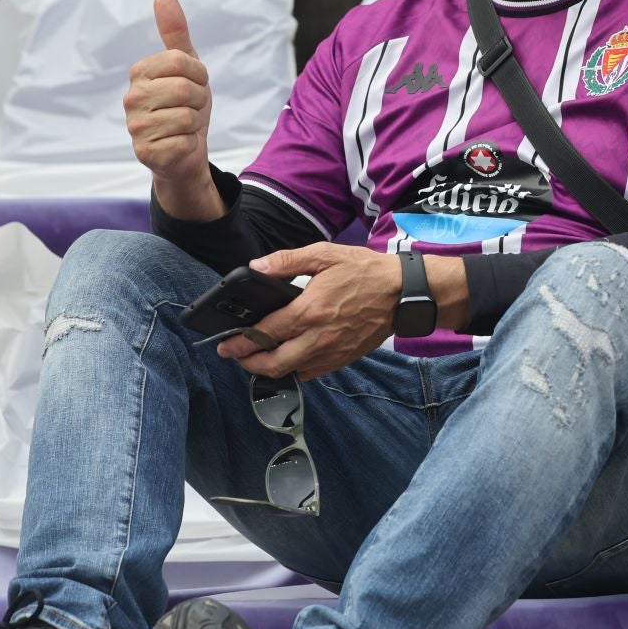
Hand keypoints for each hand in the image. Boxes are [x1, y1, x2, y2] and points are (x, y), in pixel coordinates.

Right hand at [126, 0, 222, 220]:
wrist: (185, 151)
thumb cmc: (186, 105)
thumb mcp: (187, 66)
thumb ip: (175, 32)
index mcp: (140, 72)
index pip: (181, 60)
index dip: (199, 75)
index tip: (194, 84)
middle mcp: (131, 98)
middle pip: (185, 88)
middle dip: (200, 100)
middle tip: (191, 108)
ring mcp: (135, 126)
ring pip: (187, 116)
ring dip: (196, 123)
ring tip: (184, 126)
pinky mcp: (145, 152)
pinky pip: (184, 141)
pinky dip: (190, 143)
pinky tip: (179, 144)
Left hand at [220, 244, 401, 380]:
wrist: (403, 294)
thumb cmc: (365, 272)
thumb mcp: (325, 254)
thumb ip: (287, 261)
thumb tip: (256, 267)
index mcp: (310, 311)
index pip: (265, 333)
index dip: (240, 341)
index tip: (225, 342)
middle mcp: (318, 338)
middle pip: (273, 362)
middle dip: (247, 362)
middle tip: (233, 355)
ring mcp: (331, 352)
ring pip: (290, 372)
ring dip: (267, 369)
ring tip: (254, 359)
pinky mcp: (342, 359)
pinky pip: (310, 373)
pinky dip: (292, 371)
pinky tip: (285, 360)